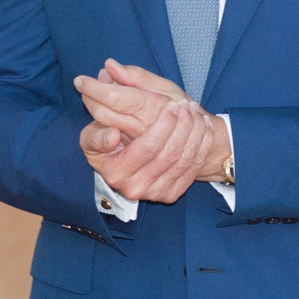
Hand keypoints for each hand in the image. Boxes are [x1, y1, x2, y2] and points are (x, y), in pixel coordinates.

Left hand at [75, 59, 199, 141]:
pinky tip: (102, 117)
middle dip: (91, 98)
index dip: (94, 87)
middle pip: (104, 114)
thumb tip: (109, 65)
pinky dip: (101, 128)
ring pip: (104, 128)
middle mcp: (143, 129)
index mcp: (152, 106)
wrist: (202, 141)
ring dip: (94, 111)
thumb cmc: (180, 107)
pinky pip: (111, 143)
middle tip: (85, 87)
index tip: (80, 80)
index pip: (114, 96)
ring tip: (92, 97)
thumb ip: (136, 76)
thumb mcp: (164, 86)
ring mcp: (139, 147)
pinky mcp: (136, 158)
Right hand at [79, 99, 215, 203]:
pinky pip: (192, 168)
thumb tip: (112, 135)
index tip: (170, 105)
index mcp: (114, 171)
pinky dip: (201, 144)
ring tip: (193, 109)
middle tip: (184, 103)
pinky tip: (203, 126)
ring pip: (183, 159)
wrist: (128, 160)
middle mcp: (133, 187)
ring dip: (193, 131)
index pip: (146, 147)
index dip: (162, 125)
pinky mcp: (170, 195)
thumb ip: (97, 131)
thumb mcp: (95, 130)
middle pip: (168, 152)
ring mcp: (153, 193)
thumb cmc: (111, 136)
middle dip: (181, 123)